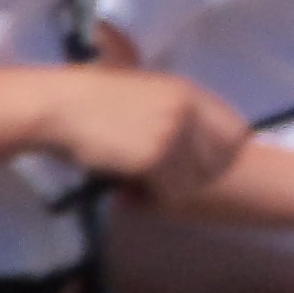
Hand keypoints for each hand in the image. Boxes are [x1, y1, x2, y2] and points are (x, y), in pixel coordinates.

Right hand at [37, 68, 251, 195]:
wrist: (56, 107)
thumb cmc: (91, 102)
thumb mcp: (145, 93)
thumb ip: (176, 112)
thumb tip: (205, 148)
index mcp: (188, 92)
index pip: (237, 131)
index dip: (223, 155)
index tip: (198, 167)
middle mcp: (187, 110)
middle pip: (221, 161)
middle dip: (196, 178)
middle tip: (162, 184)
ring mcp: (172, 133)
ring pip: (193, 182)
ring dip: (167, 192)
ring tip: (136, 189)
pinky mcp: (152, 157)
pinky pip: (168, 192)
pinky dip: (149, 200)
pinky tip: (126, 195)